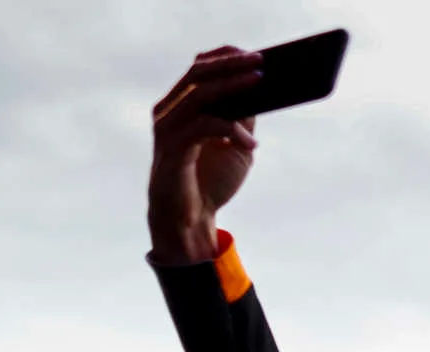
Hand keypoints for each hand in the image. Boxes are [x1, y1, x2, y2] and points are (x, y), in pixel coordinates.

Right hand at [147, 47, 263, 263]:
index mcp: (180, 106)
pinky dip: (229, 130)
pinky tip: (250, 142)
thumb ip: (243, 118)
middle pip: (198, 75)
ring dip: (232, 87)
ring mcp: (167, 129)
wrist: (190, 221)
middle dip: (231, 65)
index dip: (224, 58)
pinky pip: (202, 128)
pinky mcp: (172, 151)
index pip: (199, 70)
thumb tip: (262, 90)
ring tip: (259, 82)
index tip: (254, 53)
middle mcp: (169, 112)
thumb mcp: (235, 145)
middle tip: (260, 61)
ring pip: (199, 95)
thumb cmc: (210, 181)